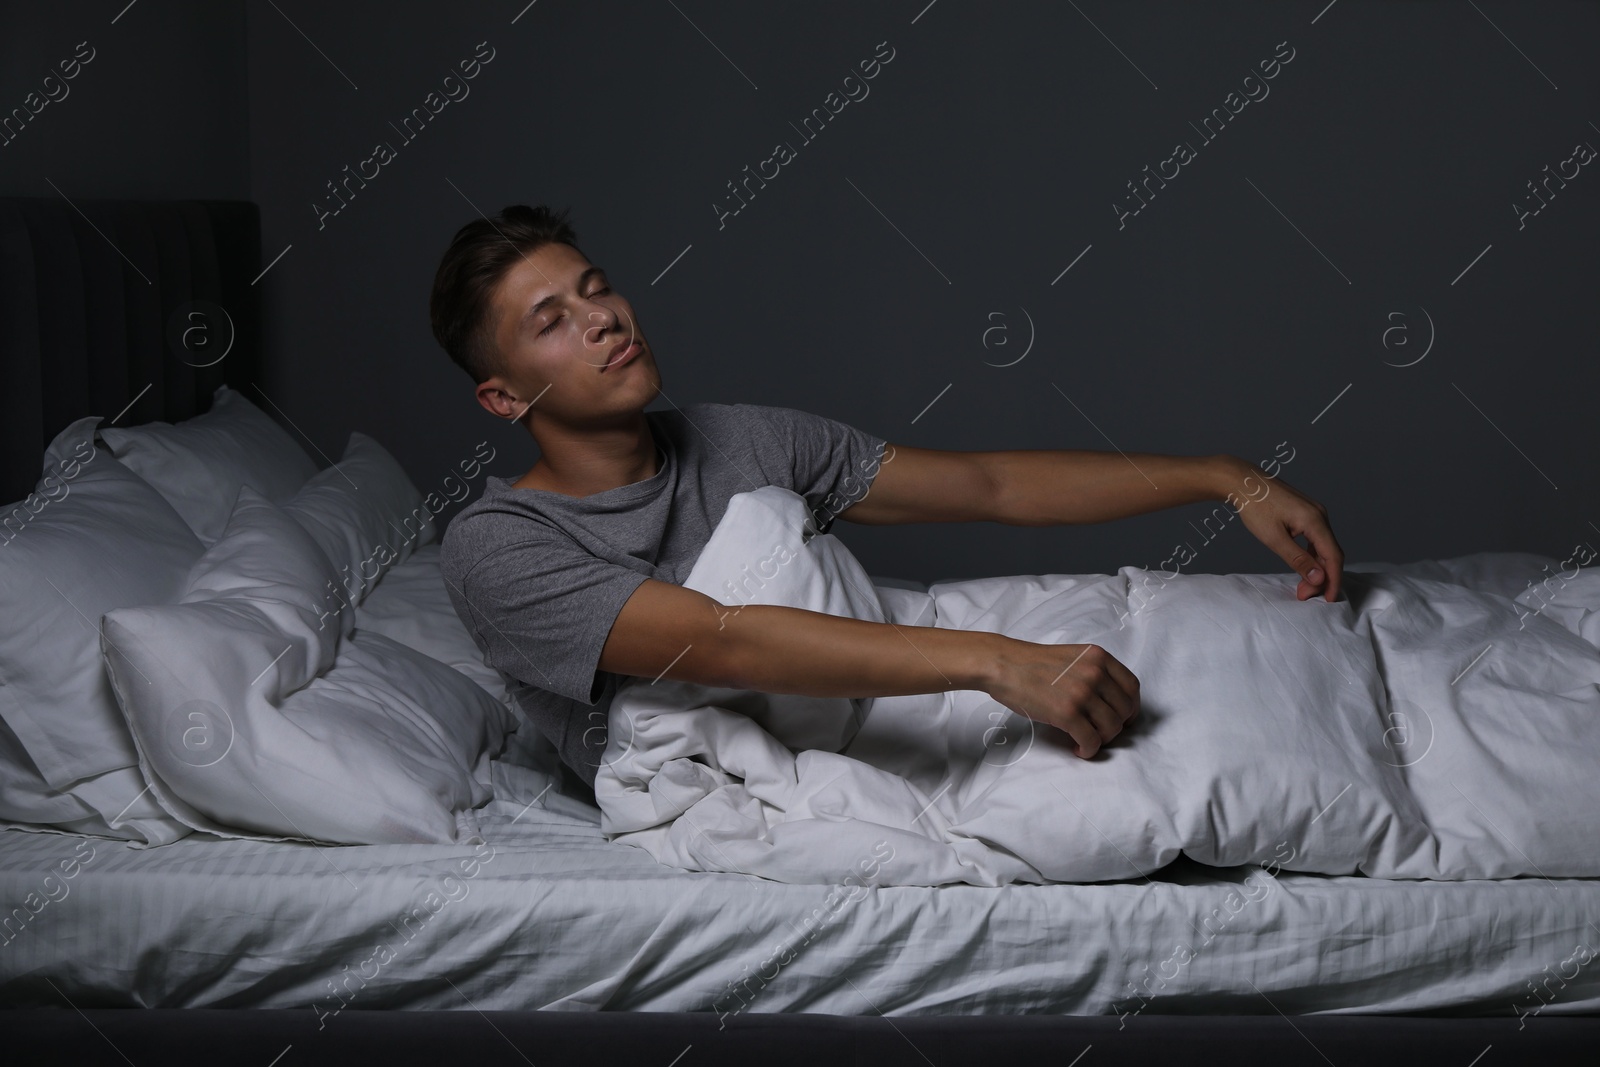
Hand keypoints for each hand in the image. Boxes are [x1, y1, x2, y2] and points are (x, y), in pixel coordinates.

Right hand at [984, 638, 1139, 758]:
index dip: (1131, 707)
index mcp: (1098, 657)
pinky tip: (1078, 748)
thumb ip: (1093, 672)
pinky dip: (1088, 749)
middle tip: (1100, 732)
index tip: (1123, 717)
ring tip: (1086, 740)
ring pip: (1111, 728)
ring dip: (1102, 740)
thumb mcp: (1072, 657)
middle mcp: (1095, 673)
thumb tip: (1108, 702)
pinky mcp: (1067, 713)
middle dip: (1116, 726)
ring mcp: (1082, 693)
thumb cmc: (1031, 663)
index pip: (1132, 687)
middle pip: (1125, 710)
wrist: (1003, 665)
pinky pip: (1091, 740)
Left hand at [1221, 457, 1343, 601]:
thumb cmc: (1255, 506)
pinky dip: (1311, 554)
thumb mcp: (1274, 538)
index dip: (1333, 580)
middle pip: (1330, 553)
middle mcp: (1320, 515)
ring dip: (1316, 567)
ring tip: (1301, 585)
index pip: (1334, 557)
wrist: (1244, 481)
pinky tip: (1302, 565)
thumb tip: (1319, 577)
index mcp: (1315, 520)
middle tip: (1304, 594)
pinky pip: (1316, 538)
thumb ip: (1298, 559)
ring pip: (1323, 546)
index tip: (1328, 599)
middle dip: (1322, 577)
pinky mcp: (1307, 513)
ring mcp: (1315, 513)